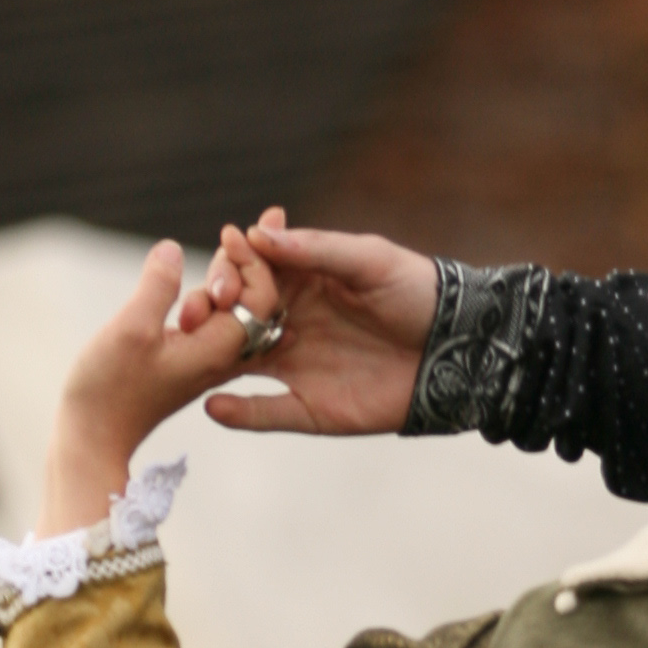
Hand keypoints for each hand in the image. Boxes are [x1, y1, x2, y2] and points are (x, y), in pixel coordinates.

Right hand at [39, 240, 256, 529]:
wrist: (93, 438)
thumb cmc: (108, 389)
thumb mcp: (130, 330)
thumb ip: (158, 287)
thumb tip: (174, 248)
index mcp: (219, 348)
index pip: (260, 297)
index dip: (252, 260)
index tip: (229, 232)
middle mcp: (224, 356)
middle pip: (255, 302)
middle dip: (248, 263)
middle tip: (237, 231)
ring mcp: (209, 360)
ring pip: (235, 312)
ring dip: (231, 278)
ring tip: (230, 244)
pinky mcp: (191, 362)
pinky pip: (216, 323)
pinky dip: (215, 297)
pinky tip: (208, 279)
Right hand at [197, 213, 438, 438]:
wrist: (458, 349)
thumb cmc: (417, 293)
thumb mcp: (371, 260)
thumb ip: (317, 249)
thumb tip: (258, 234)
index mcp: (300, 283)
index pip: (249, 272)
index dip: (232, 267)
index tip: (224, 265)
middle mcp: (288, 323)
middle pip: (231, 318)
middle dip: (208, 313)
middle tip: (194, 311)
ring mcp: (294, 367)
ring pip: (236, 364)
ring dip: (209, 360)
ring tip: (188, 354)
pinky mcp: (309, 408)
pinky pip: (264, 413)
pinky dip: (238, 413)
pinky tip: (215, 407)